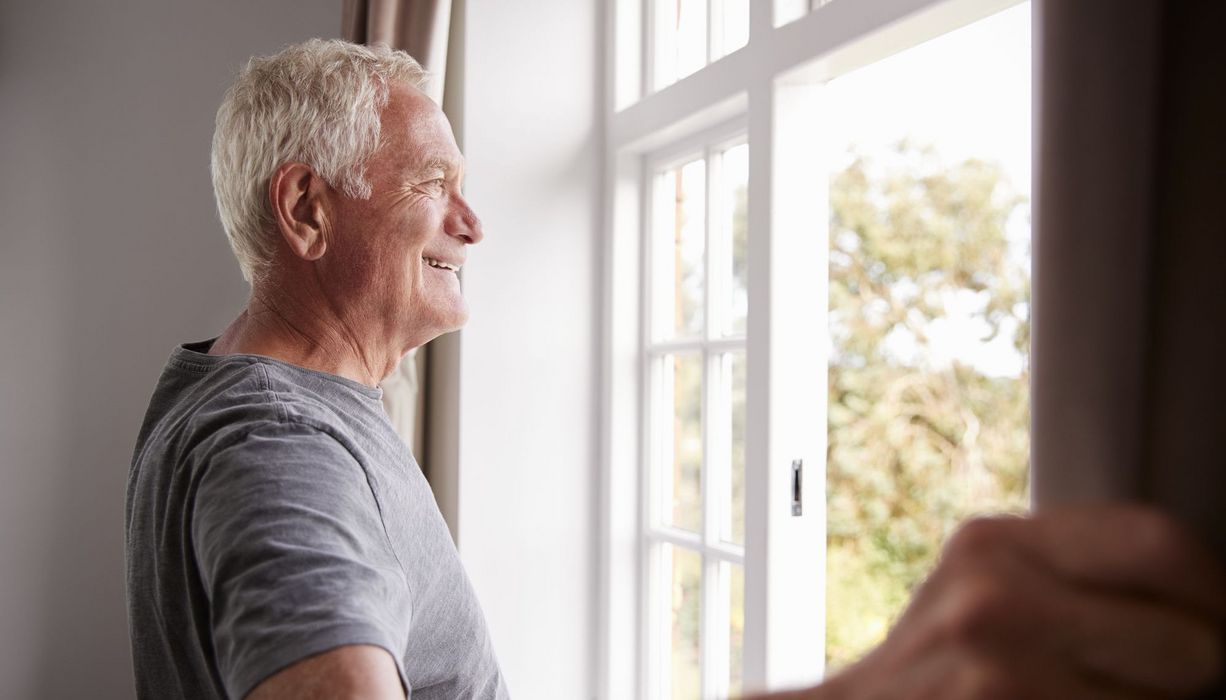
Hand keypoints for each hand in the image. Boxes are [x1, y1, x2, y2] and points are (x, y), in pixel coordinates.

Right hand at [782, 505, 1225, 698]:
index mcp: (996, 543)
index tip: (1212, 625)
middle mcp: (994, 592)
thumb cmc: (930, 675)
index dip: (1211, 594)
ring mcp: (998, 665)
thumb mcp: (984, 596)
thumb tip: (1202, 602)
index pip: (1161, 542)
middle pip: (1191, 640)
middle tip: (1138, 684)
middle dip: (1185, 678)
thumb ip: (1067, 577)